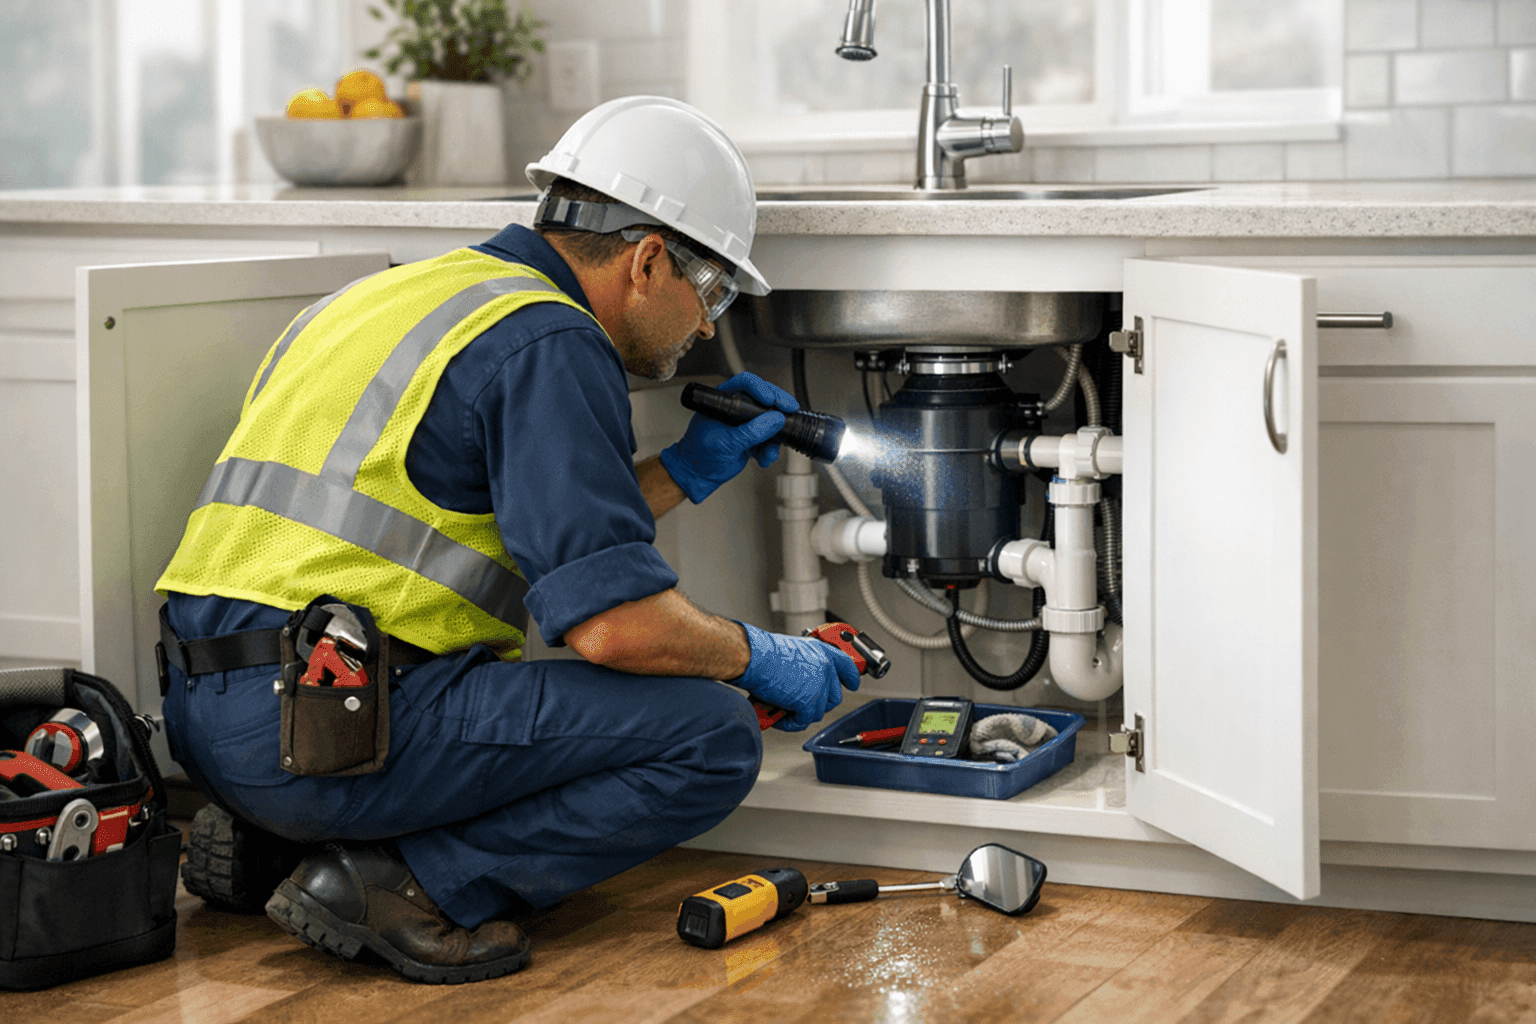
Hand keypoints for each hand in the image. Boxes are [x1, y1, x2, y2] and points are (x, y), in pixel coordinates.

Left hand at [658, 372, 797, 503]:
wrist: (699, 475)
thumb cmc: (699, 454)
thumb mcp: (725, 442)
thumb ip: (751, 432)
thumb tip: (775, 420)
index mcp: (722, 401)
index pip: (744, 384)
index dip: (760, 388)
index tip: (770, 400)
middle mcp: (736, 408)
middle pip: (763, 398)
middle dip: (778, 406)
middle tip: (789, 411)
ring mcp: (745, 423)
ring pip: (770, 420)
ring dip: (775, 436)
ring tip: (769, 452)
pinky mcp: (753, 437)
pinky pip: (769, 439)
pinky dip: (770, 450)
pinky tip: (764, 459)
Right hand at [732, 621, 860, 731]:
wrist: (755, 658)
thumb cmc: (763, 653)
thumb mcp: (791, 651)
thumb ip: (803, 666)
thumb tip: (798, 682)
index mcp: (821, 651)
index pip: (846, 666)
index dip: (850, 677)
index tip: (852, 684)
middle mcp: (825, 667)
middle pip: (834, 696)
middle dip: (818, 704)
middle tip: (800, 704)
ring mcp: (820, 686)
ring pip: (818, 711)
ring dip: (800, 714)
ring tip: (782, 709)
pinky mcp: (810, 703)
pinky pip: (803, 721)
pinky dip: (789, 722)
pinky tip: (777, 716)